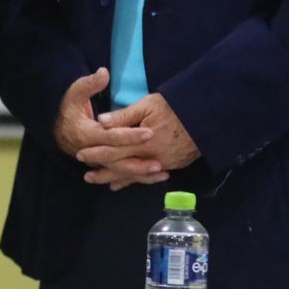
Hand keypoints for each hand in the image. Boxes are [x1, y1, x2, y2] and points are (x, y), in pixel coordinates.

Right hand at [52, 69, 156, 182]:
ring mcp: (97, 162)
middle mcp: (92, 152)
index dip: (130, 135)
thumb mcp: (75, 93)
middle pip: (118, 160)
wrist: (57, 130)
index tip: (150, 132)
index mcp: (86, 133)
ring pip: (120, 172)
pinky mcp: (103, 166)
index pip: (111, 136)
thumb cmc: (69, 109)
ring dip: (141, 175)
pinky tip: (154, 179)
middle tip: (160, 162)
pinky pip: (121, 175)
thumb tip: (104, 73)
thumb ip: (90, 84)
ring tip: (163, 173)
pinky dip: (137, 178)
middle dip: (139, 162)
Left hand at [76, 91, 200, 189]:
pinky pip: (150, 175)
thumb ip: (124, 116)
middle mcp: (152, 157)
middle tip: (87, 177)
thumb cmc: (176, 106)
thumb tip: (101, 122)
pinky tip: (129, 182)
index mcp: (143, 142)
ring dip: (119, 179)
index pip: (114, 150)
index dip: (97, 153)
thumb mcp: (148, 104)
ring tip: (105, 183)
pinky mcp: (173, 164)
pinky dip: (137, 179)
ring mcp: (164, 163)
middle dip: (104, 172)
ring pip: (136, 175)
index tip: (80, 155)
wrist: (207, 116)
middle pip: (123, 167)